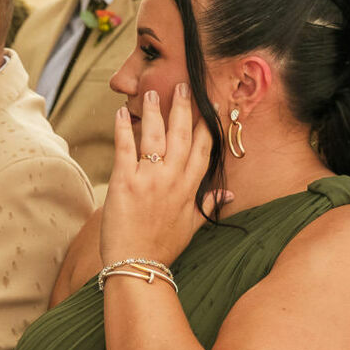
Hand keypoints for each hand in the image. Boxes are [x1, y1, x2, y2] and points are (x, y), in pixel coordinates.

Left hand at [101, 84, 220, 267]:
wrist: (137, 264)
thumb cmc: (163, 247)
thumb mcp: (192, 226)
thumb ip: (209, 205)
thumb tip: (229, 193)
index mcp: (190, 189)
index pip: (203, 149)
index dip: (207, 125)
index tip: (210, 106)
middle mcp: (172, 179)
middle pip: (182, 135)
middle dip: (183, 108)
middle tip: (183, 85)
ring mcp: (149, 178)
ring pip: (154, 135)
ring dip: (153, 111)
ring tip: (152, 92)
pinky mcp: (124, 181)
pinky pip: (124, 147)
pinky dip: (122, 128)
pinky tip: (120, 112)